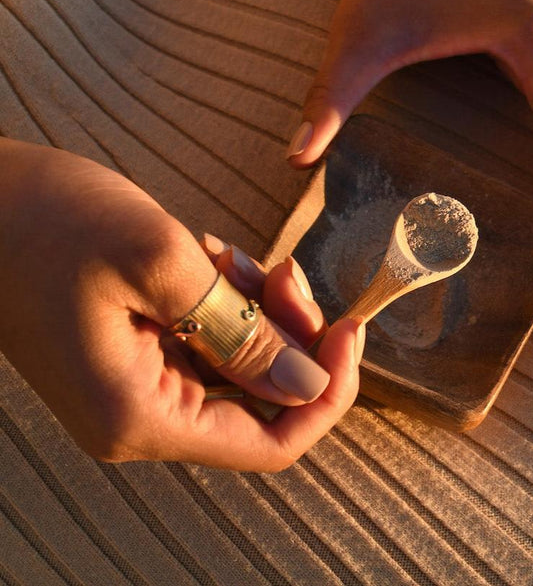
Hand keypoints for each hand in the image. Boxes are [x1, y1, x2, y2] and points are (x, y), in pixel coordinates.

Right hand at [0, 138, 363, 469]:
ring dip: (256, 307)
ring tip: (226, 255)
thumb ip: (243, 331)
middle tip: (285, 270)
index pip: (269, 443)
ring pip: (241, 363)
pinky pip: (212, 338)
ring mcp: (139, 383)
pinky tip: (209, 259)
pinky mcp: (139, 351)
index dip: (325, 392)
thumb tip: (308, 384)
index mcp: (140, 414)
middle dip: (289, 332)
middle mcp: (141, 414)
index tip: (350, 330)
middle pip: (262, 399)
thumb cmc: (51, 221)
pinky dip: (228, 299)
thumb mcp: (160, 262)